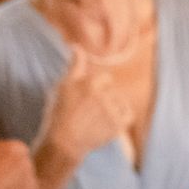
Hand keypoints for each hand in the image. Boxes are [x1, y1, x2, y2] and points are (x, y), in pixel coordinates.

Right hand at [42, 51, 131, 165]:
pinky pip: (128, 114)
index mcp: (89, 82)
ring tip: (94, 120)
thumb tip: (77, 46)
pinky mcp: (119, 124)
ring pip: (120, 102)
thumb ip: (75, 66)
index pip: (105, 79)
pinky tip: (108, 122)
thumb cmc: (60, 113)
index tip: (87, 101)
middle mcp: (102, 94)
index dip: (96, 89)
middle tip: (87, 113)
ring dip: (112, 109)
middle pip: (112, 91)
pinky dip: (121, 117)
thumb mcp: (64, 86)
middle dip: (103, 99)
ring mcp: (112, 110)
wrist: (64, 142)